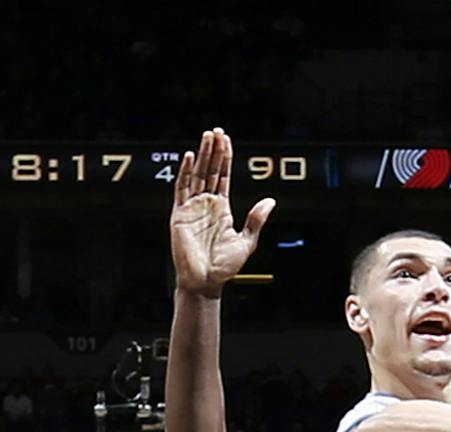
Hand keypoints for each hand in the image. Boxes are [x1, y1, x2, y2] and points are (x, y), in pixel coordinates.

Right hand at [170, 127, 274, 296]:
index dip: (225, 158)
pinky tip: (190, 158)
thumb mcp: (246, 241)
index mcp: (221, 208)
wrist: (205, 282)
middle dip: (213, 150)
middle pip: (210, 170)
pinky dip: (185, 173)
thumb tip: (270, 201)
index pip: (223, 176)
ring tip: (207, 137)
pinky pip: (181, 189)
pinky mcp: (179, 215)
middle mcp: (206, 205)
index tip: (227, 140)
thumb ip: (256, 220)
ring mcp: (192, 208)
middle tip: (217, 131)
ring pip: (197, 175)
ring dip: (202, 155)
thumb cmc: (224, 267)